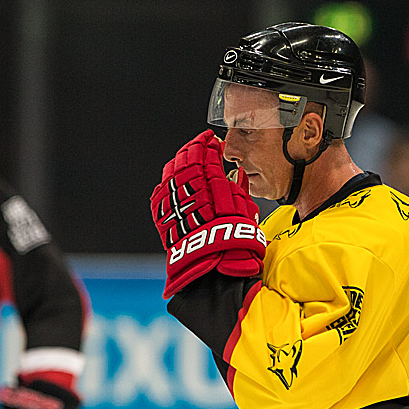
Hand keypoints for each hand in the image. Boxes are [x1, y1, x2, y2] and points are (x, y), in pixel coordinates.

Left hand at [150, 130, 265, 297]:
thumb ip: (239, 188)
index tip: (213, 140)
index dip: (210, 144)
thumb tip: (239, 173)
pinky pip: (162, 189)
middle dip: (194, 147)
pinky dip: (169, 180)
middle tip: (201, 143)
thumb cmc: (234, 242)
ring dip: (181, 160)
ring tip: (189, 157)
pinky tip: (175, 178)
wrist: (213, 267)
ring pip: (172, 170)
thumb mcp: (246, 211)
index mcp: (214, 185)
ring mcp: (173, 201)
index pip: (208, 155)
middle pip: (187, 158)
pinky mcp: (162, 214)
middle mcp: (190, 189)